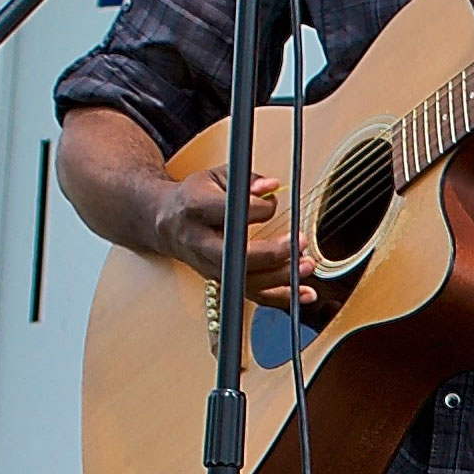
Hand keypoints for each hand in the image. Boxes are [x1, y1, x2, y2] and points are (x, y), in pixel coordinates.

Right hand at [153, 168, 303, 302]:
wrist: (166, 223)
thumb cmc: (195, 197)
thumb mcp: (216, 177)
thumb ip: (246, 179)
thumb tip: (271, 187)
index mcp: (196, 209)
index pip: (228, 213)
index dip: (256, 210)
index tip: (272, 203)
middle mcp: (201, 243)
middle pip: (235, 257)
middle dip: (271, 253)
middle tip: (299, 242)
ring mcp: (211, 267)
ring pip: (245, 281)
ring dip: (280, 277)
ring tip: (306, 265)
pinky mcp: (223, 281)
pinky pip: (252, 295)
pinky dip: (281, 297)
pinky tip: (304, 293)